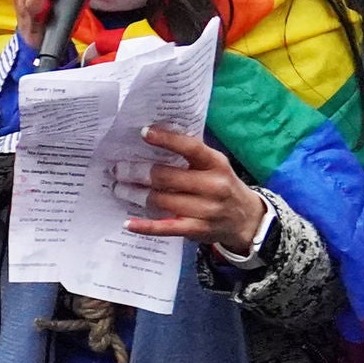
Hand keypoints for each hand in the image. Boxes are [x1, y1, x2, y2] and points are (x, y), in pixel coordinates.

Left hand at [127, 127, 270, 256]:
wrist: (246, 219)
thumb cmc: (222, 185)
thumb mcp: (214, 165)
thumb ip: (190, 155)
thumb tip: (153, 138)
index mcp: (216, 164)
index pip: (190, 147)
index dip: (166, 139)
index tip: (143, 132)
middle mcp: (213, 186)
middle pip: (167, 177)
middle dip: (137, 173)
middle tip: (117, 170)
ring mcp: (206, 209)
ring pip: (163, 200)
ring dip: (136, 195)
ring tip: (119, 189)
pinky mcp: (198, 229)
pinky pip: (166, 227)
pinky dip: (145, 226)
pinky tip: (128, 223)